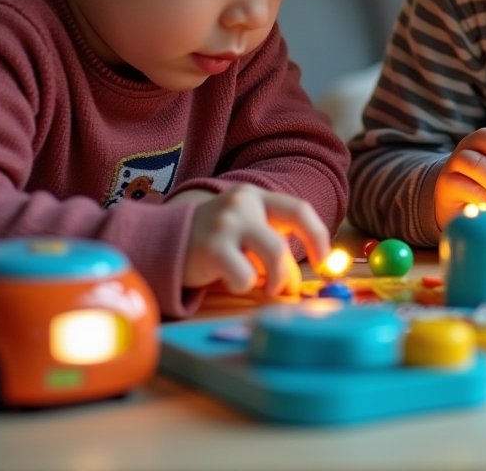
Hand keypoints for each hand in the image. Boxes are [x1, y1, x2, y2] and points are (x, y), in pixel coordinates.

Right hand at [181, 184, 330, 297]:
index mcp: (256, 196)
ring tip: (258, 286)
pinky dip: (242, 286)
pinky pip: (244, 277)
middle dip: (288, 276)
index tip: (323, 261)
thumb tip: (297, 282)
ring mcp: (226, 224)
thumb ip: (272, 245)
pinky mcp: (211, 247)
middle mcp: (242, 205)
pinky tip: (227, 278)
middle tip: (281, 289)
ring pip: (273, 258)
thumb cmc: (214, 239)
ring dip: (273, 282)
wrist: (162, 238)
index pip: (299, 210)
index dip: (318, 236)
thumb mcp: (244, 231)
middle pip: (283, 245)